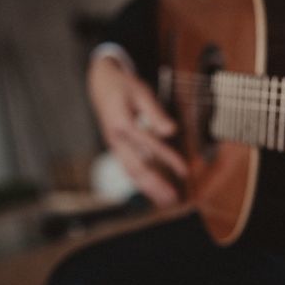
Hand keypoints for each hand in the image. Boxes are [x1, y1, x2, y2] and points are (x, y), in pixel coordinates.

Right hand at [88, 56, 186, 205]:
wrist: (99, 82)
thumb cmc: (123, 85)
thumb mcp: (141, 92)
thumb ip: (155, 113)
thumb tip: (171, 131)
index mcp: (122, 124)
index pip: (150, 145)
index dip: (168, 159)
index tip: (184, 171)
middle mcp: (116, 139)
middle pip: (136, 167)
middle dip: (156, 185)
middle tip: (173, 199)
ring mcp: (115, 146)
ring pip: (131, 172)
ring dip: (149, 188)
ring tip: (166, 202)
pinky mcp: (117, 148)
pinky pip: (129, 168)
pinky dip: (142, 182)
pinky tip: (154, 191)